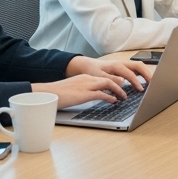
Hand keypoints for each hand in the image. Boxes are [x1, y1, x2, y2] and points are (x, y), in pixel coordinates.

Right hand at [34, 59, 149, 109]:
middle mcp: (88, 79)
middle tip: (131, 89)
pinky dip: (110, 97)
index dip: (117, 81)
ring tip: (125, 97)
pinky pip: (101, 94)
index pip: (106, 76)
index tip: (124, 86)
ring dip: (119, 90)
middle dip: (123, 83)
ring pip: (109, 84)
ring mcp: (86, 85)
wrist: (46, 94)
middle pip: (111, 78)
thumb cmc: (58, 95)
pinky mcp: (84, 93)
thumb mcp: (75, 91)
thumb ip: (87, 92)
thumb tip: (98, 97)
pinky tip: (114, 101)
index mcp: (86, 77)